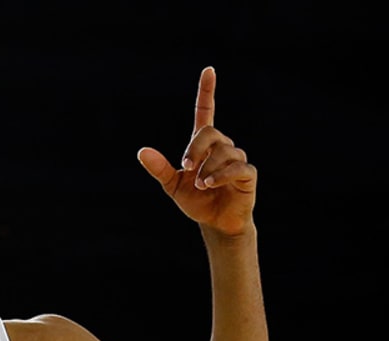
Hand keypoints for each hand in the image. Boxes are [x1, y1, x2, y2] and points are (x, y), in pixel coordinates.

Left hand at [138, 66, 256, 235]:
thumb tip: (141, 151)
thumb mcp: (172, 186)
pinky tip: (210, 184)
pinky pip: (237, 167)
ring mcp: (236, 159)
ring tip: (201, 185)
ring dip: (208, 168)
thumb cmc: (197, 202)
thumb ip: (159, 168)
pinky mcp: (247, 175)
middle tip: (186, 167)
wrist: (216, 223)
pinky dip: (221, 175)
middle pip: (210, 132)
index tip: (208, 70)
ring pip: (224, 151)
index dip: (206, 91)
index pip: (206, 112)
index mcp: (203, 146)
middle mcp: (222, 147)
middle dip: (195, 148)